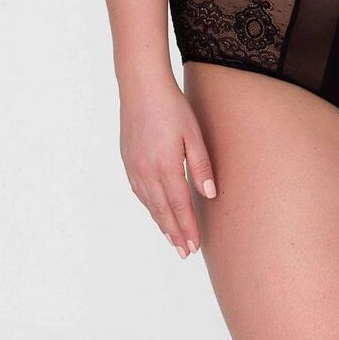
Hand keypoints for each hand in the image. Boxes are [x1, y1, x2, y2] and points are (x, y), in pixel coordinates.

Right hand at [119, 72, 216, 258]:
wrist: (141, 87)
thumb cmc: (171, 107)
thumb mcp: (193, 134)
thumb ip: (201, 165)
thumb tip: (209, 194)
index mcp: (165, 167)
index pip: (180, 206)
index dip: (188, 228)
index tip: (194, 246)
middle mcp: (146, 172)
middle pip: (163, 211)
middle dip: (175, 234)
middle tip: (184, 253)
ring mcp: (134, 168)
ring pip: (150, 204)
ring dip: (161, 223)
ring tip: (172, 239)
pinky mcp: (128, 161)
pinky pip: (139, 192)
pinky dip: (149, 207)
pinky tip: (156, 212)